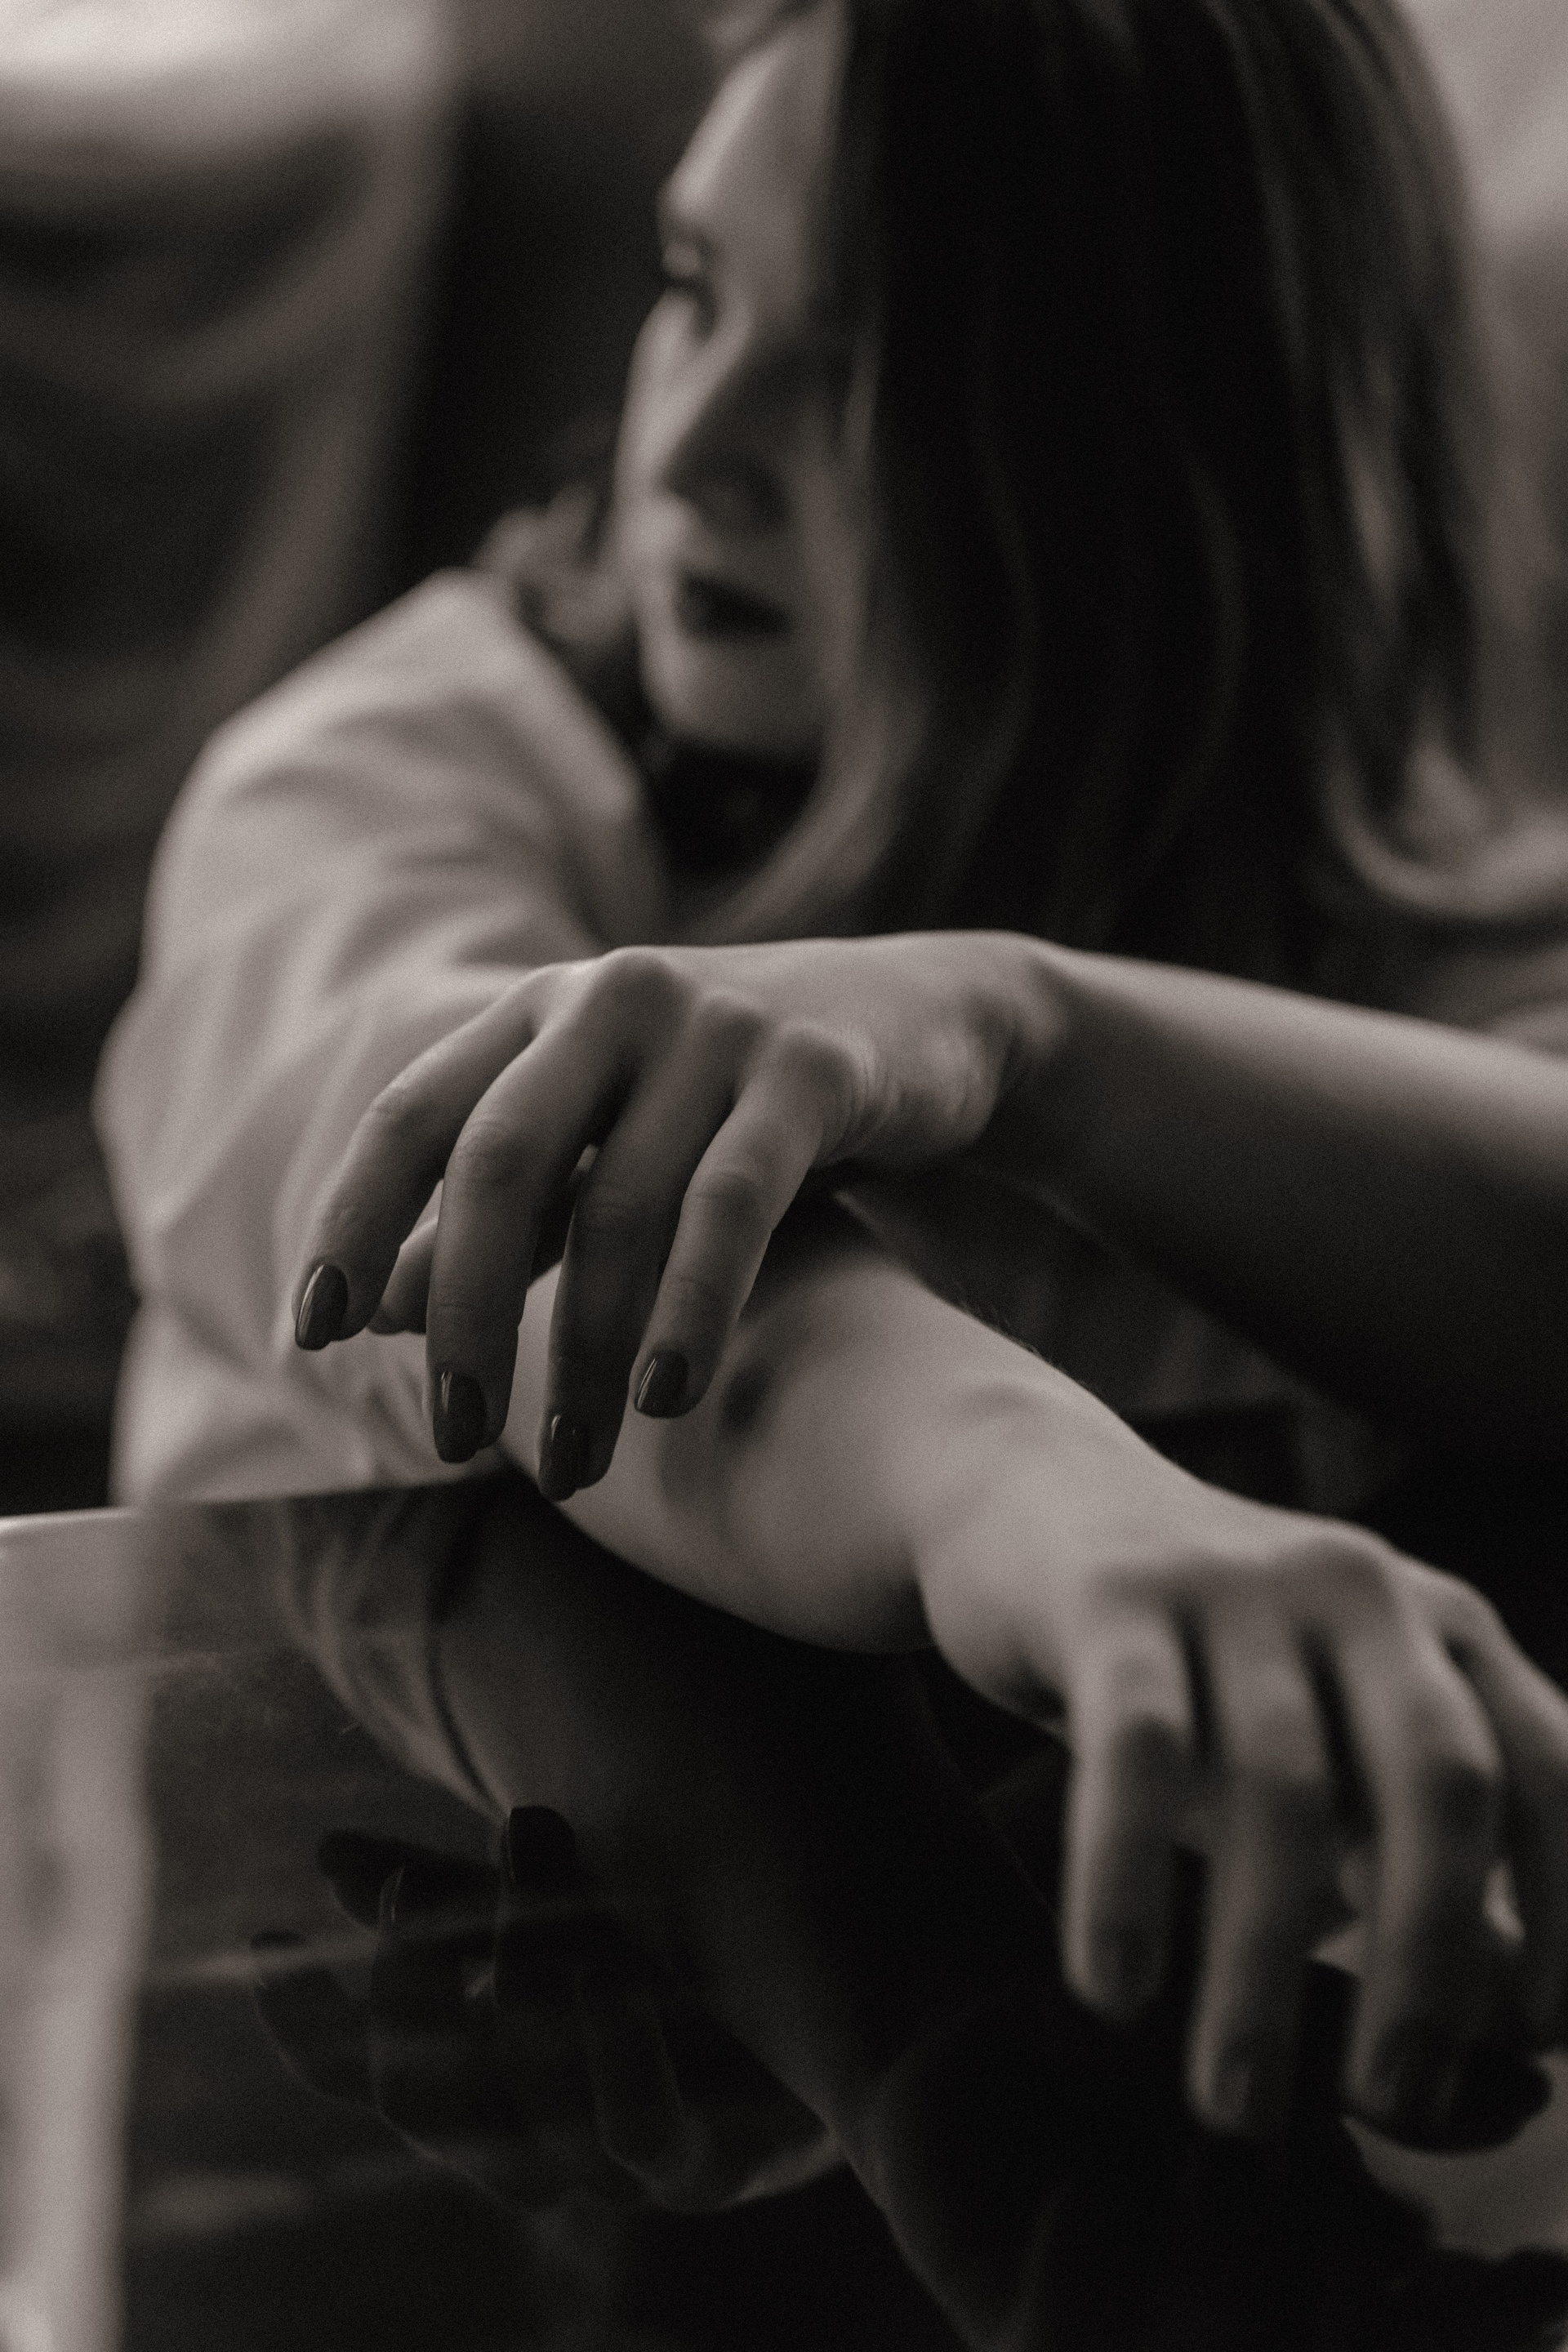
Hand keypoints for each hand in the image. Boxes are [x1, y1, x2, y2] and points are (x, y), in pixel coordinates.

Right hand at [251, 1810, 836, 2214]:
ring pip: (529, 2115)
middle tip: (405, 1894)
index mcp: (506, 2089)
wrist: (882, 1996)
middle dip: (404, 1996)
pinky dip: (616, 2058)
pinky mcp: (718, 2165)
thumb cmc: (701, 1950)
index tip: (263, 1943)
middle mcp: (548, 2147)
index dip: (309, 2031)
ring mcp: (628, 2167)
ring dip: (516, 1982)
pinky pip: (648, 2136)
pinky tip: (605, 1974)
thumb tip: (328, 1855)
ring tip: (527, 1852)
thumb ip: (459, 1893)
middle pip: (432, 2106)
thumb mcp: (569, 1903)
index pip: (371, 2081)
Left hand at [288, 934, 1031, 1488]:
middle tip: (454, 1439)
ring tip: (577, 1465)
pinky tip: (666, 1398)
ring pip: (619, 1205)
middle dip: (464, 1314)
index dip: (353, 1224)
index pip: (410, 1114)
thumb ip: (507, 1219)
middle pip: (498, 1164)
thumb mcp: (611, 1145)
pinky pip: (734, 1203)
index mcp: (541, 1012)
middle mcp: (613, 1001)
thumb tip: (380, 1313)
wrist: (933, 1019)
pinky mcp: (813, 1068)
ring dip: (584, 1351)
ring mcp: (717, 1027)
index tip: (311, 1338)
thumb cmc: (742, 1103)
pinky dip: (690, 1306)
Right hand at [907, 1381, 1567, 2147]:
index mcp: (1438, 1627)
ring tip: (1231, 2103)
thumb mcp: (1324, 1743)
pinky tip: (1115, 1991)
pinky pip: (1138, 1748)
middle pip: (1440, 1783)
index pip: (1549, 1772)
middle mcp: (1360, 1588)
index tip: (1539, 2047)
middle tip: (1386, 2105)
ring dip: (1262, 1970)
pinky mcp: (1113, 1592)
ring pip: (1281, 1789)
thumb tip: (1513, 2014)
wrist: (1028, 1497)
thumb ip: (1409, 1857)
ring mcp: (1237, 1579)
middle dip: (1428, 1967)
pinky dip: (1131, 1882)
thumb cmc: (1199, 1667)